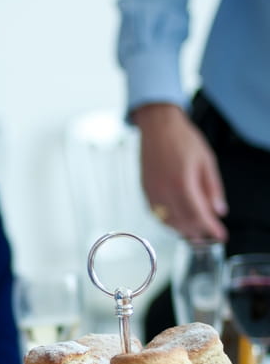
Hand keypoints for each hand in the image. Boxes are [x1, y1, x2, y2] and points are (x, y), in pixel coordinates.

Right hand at [133, 103, 227, 242]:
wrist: (158, 127)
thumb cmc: (181, 139)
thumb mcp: (206, 161)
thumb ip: (213, 188)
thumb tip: (218, 209)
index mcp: (182, 184)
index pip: (198, 215)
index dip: (210, 228)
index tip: (219, 235)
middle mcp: (165, 192)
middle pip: (183, 223)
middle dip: (197, 232)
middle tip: (208, 236)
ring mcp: (153, 194)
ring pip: (169, 222)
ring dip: (182, 229)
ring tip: (194, 232)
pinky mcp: (145, 192)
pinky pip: (157, 214)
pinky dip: (169, 222)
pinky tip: (178, 221)